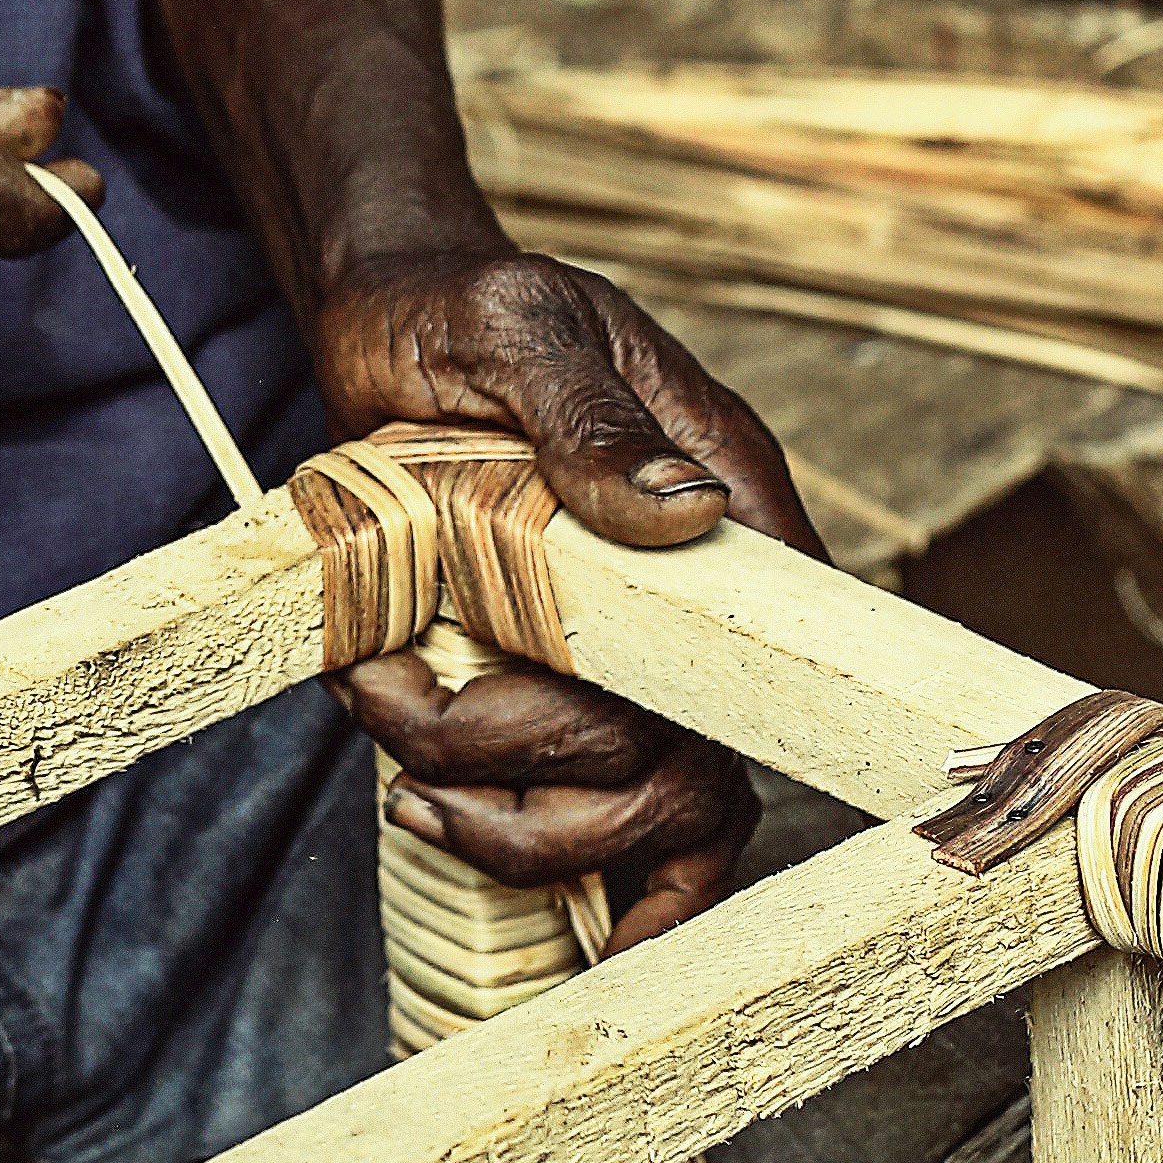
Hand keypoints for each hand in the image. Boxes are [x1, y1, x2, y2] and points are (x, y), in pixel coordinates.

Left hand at [311, 244, 817, 951]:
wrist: (380, 320)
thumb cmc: (460, 309)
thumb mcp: (518, 329)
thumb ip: (591, 414)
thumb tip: (687, 508)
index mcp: (723, 497)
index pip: (782, 648)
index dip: (731, 727)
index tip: (614, 745)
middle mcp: (691, 599)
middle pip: (691, 767)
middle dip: (540, 773)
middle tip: (404, 708)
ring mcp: (629, 661)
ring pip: (640, 818)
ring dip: (503, 818)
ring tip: (386, 725)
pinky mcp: (557, 694)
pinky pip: (588, 830)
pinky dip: (517, 853)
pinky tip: (427, 815)